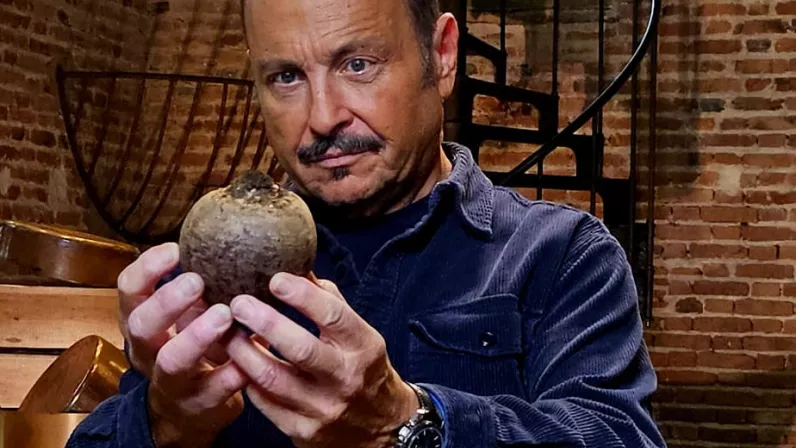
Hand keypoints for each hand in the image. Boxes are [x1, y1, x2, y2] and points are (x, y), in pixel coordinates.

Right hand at [118, 243, 247, 446]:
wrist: (187, 412)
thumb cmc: (191, 348)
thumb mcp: (184, 317)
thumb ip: (197, 290)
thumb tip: (227, 243)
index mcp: (142, 321)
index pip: (129, 290)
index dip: (146, 268)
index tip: (175, 249)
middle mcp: (148, 351)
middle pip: (140, 325)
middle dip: (166, 301)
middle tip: (196, 280)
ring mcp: (171, 382)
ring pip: (172, 361)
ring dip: (196, 336)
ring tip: (223, 315)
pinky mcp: (199, 404)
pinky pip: (213, 390)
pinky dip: (230, 373)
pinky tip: (247, 359)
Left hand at [225, 273, 417, 447]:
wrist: (381, 426)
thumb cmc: (364, 369)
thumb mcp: (360, 334)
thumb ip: (331, 303)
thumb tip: (298, 270)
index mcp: (363, 346)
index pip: (333, 316)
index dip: (302, 296)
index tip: (275, 280)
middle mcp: (345, 378)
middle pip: (300, 348)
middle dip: (265, 322)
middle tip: (239, 303)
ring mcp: (323, 408)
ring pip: (274, 378)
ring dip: (244, 352)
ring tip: (229, 332)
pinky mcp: (303, 430)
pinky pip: (265, 402)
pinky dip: (247, 378)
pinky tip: (238, 362)